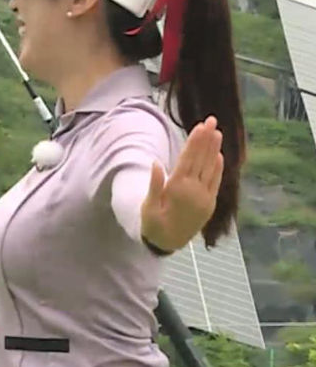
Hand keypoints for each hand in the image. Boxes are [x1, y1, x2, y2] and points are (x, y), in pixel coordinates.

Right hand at [141, 116, 223, 251]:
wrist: (167, 245)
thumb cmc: (153, 225)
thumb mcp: (148, 207)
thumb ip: (154, 185)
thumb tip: (156, 163)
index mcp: (178, 189)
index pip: (188, 159)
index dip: (195, 142)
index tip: (201, 126)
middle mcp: (195, 191)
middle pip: (202, 160)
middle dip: (207, 139)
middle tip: (213, 121)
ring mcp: (205, 197)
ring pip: (210, 168)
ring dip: (214, 150)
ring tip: (217, 133)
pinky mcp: (209, 204)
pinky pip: (215, 182)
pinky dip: (218, 168)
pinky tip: (218, 156)